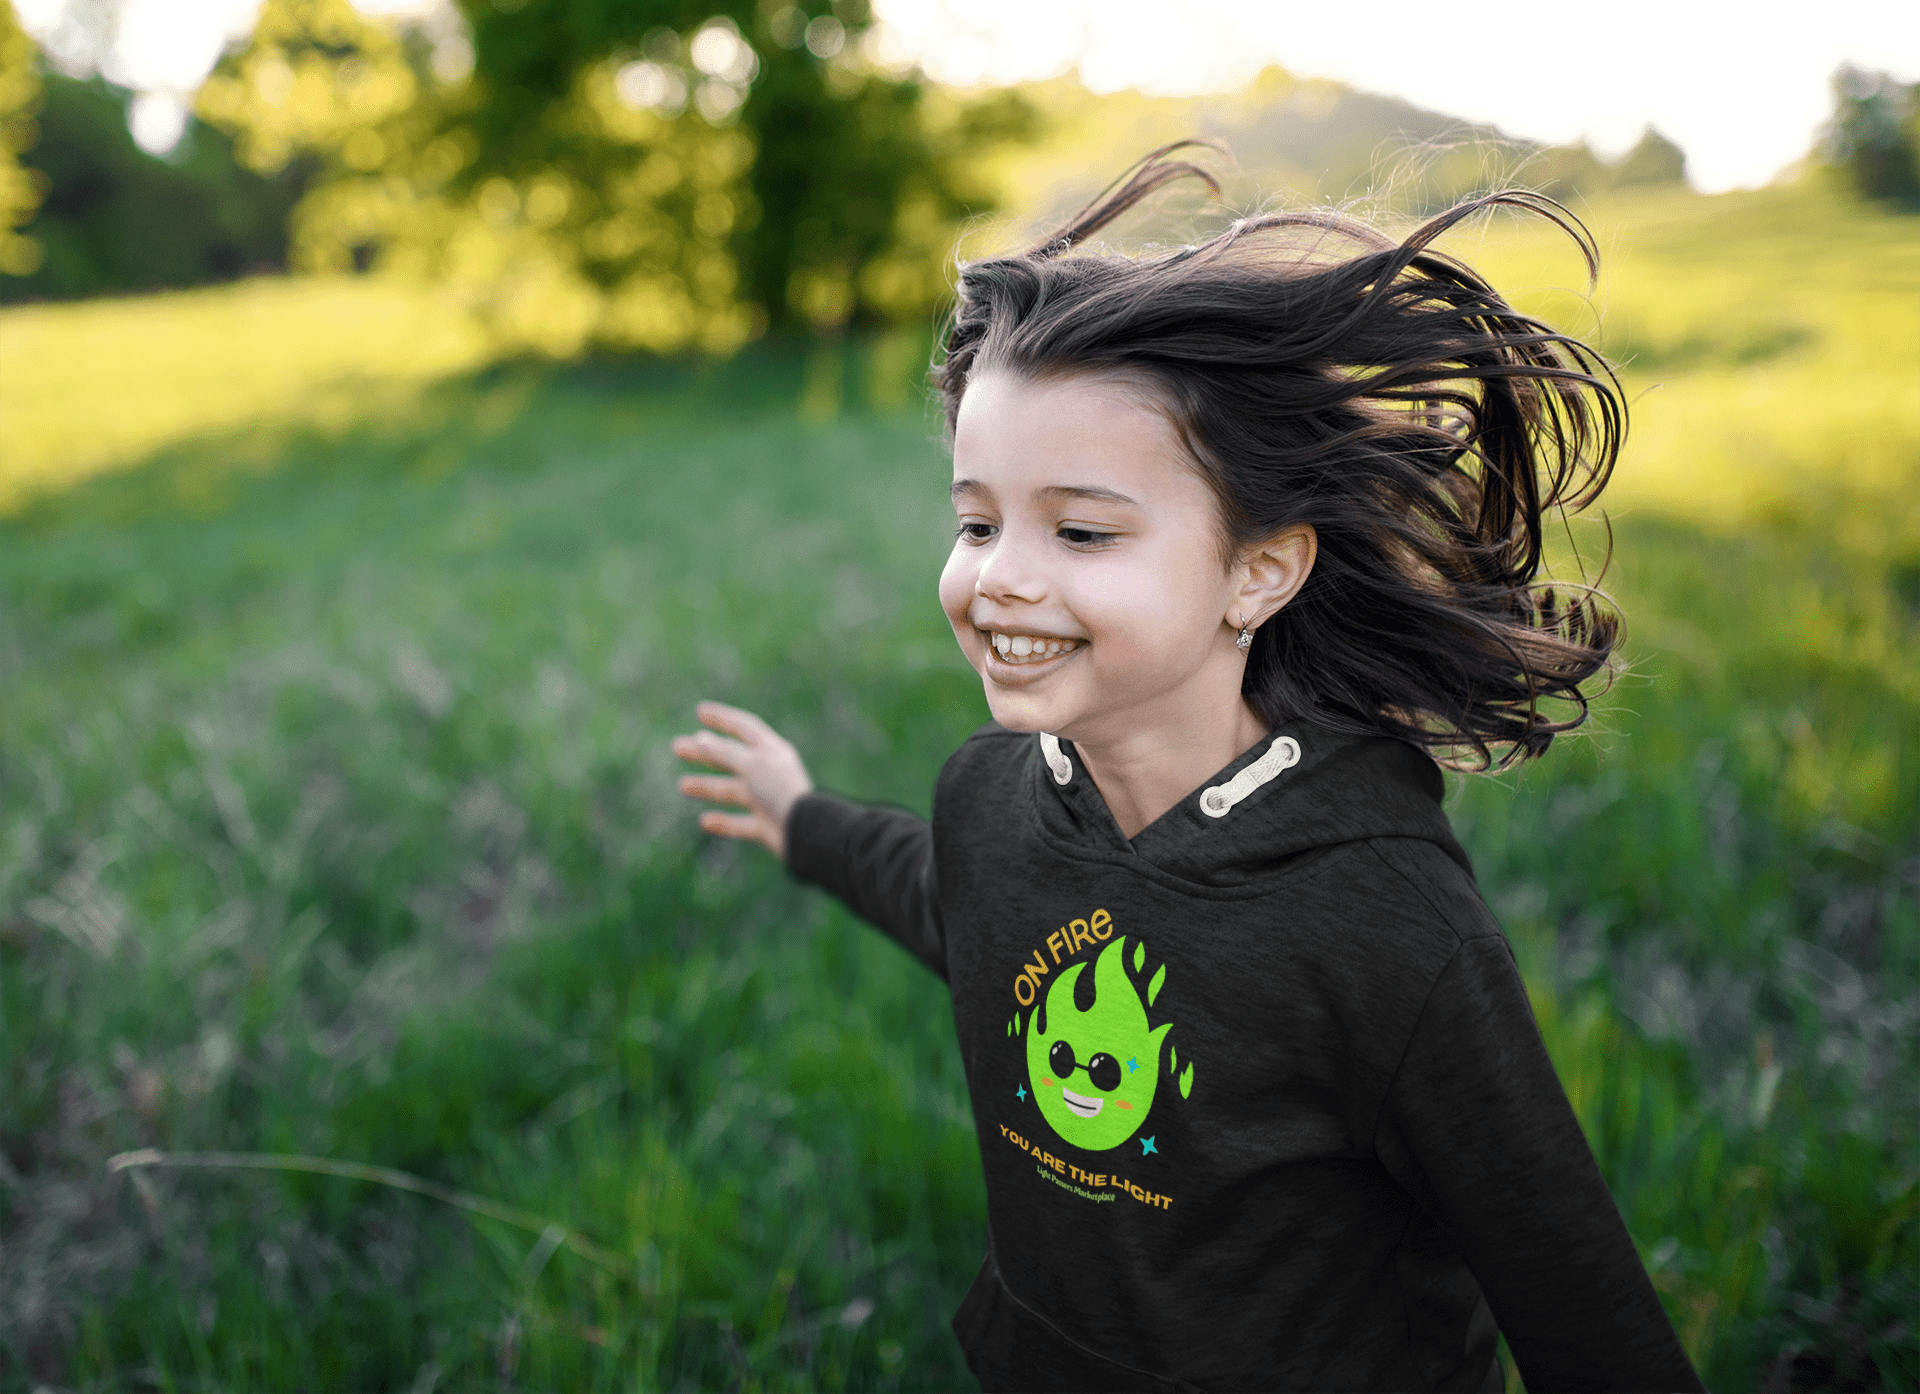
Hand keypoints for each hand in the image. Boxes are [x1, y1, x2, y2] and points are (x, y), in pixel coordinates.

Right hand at [671, 701, 813, 859]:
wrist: (804, 832)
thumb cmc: (780, 791)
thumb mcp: (750, 764)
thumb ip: (724, 752)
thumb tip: (701, 739)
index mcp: (772, 751)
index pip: (745, 727)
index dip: (723, 717)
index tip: (701, 711)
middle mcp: (769, 773)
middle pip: (732, 758)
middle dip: (704, 753)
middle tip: (677, 747)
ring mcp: (767, 800)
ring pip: (732, 791)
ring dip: (708, 787)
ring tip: (683, 785)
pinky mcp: (766, 826)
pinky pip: (741, 824)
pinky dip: (723, 822)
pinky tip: (705, 822)